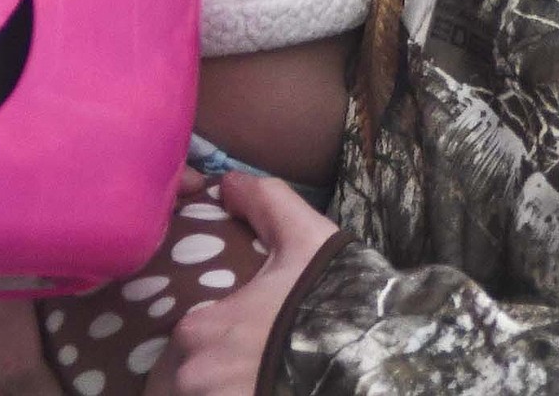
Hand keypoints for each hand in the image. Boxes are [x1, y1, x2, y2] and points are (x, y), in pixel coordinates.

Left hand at [142, 174, 338, 395]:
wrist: (379, 362)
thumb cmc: (332, 299)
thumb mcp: (302, 235)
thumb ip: (263, 200)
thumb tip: (228, 183)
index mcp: (199, 332)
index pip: (178, 338)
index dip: (200, 336)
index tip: (225, 335)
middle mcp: (196, 380)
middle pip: (183, 379)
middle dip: (207, 373)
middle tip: (239, 360)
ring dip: (218, 389)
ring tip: (253, 375)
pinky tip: (264, 389)